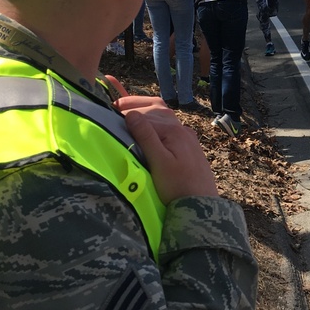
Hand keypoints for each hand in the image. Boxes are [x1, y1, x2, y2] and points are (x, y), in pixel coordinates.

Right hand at [109, 88, 218, 202]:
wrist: (202, 204)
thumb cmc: (178, 186)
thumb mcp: (158, 162)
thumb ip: (146, 137)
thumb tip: (131, 114)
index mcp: (173, 131)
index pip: (145, 114)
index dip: (126, 111)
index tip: (108, 110)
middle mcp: (182, 129)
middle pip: (157, 109)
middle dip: (136, 105)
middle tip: (114, 105)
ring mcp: (187, 137)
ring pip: (165, 116)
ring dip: (147, 112)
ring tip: (128, 112)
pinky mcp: (189, 146)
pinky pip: (170, 126)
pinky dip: (156, 122)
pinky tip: (149, 128)